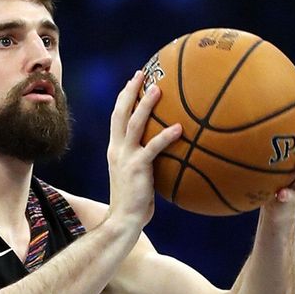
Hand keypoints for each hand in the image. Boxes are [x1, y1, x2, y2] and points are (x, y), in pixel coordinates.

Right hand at [106, 70, 181, 226]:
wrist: (123, 220)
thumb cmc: (135, 202)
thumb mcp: (137, 176)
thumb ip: (146, 161)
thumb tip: (170, 152)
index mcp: (115, 150)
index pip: (117, 117)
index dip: (124, 98)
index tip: (133, 81)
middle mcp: (117, 149)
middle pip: (120, 113)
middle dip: (129, 91)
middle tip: (141, 73)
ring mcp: (125, 158)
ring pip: (133, 124)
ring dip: (145, 105)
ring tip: (158, 89)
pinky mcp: (137, 168)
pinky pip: (153, 147)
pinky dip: (165, 136)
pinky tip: (179, 128)